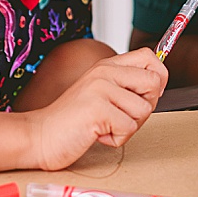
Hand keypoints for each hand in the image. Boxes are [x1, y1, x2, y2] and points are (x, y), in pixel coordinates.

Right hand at [25, 48, 167, 169]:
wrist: (40, 136)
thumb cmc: (72, 120)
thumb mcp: (101, 94)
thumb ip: (125, 86)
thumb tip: (158, 84)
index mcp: (107, 65)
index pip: (149, 57)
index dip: (158, 77)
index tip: (145, 95)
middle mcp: (104, 72)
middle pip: (154, 83)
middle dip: (144, 107)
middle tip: (119, 116)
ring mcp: (100, 89)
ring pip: (143, 110)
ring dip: (127, 127)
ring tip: (104, 126)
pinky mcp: (98, 109)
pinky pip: (128, 128)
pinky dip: (115, 139)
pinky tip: (96, 134)